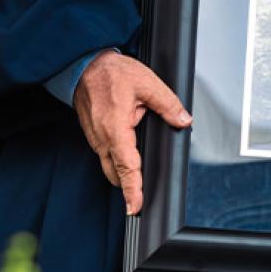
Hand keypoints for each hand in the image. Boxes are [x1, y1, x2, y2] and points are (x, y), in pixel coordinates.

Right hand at [73, 50, 190, 215]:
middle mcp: (102, 138)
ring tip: (136, 184)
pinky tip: (128, 159)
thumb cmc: (113, 73)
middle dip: (128, 187)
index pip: (127, 166)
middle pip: (116, 172)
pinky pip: (105, 154)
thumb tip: (184, 120)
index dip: (132, 188)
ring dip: (122, 174)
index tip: (135, 206)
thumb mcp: (148, 83)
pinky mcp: (93, 134)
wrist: (87, 65)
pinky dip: (116, 162)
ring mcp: (95, 138)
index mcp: (115, 128)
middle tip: (139, 200)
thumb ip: (168, 104)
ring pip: (109, 165)